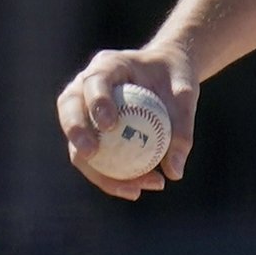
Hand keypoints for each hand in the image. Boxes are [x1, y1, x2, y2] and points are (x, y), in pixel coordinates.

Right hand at [57, 45, 198, 199]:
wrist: (168, 75)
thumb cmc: (176, 80)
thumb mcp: (186, 97)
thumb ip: (182, 128)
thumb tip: (175, 172)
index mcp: (109, 65)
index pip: (95, 80)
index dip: (96, 102)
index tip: (110, 125)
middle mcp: (86, 84)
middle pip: (69, 108)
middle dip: (76, 133)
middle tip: (92, 155)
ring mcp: (82, 107)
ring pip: (75, 141)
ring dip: (98, 169)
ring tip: (132, 190)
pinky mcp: (88, 130)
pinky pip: (92, 157)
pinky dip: (110, 176)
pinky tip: (135, 190)